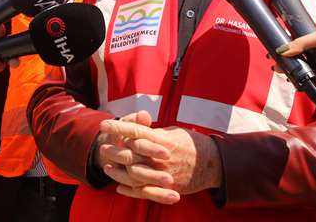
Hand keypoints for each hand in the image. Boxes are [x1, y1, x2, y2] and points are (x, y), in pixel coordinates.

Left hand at [98, 118, 222, 204]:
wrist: (213, 163)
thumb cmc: (193, 144)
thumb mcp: (174, 132)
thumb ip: (155, 132)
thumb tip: (140, 129)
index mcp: (162, 139)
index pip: (136, 130)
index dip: (118, 126)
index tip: (104, 123)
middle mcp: (161, 156)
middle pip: (131, 152)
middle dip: (115, 149)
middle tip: (102, 147)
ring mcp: (164, 173)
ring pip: (134, 174)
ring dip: (119, 171)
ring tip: (107, 167)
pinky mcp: (167, 187)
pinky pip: (144, 191)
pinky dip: (130, 190)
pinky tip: (120, 186)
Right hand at [278, 29, 315, 85]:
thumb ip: (301, 43)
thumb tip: (283, 50)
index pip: (300, 44)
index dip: (288, 48)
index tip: (276, 53)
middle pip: (301, 59)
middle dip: (289, 62)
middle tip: (276, 66)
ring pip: (306, 70)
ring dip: (296, 73)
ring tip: (285, 74)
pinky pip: (315, 81)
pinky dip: (307, 82)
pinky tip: (298, 82)